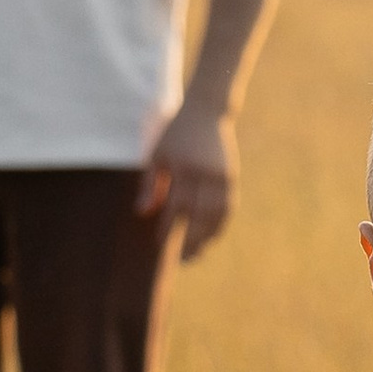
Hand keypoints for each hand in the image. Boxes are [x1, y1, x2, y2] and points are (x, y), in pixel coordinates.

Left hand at [135, 100, 235, 259]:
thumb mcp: (157, 154)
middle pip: (200, 215)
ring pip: (218, 214)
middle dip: (191, 239)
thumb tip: (141, 212)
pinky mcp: (231, 176)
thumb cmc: (174, 134)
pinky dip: (220, 225)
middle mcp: (205, 173)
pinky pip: (228, 207)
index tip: (160, 243)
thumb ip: (149, 183)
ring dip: (207, 237)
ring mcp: (221, 176)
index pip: (177, 204)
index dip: (169, 226)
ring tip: (196, 254)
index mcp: (184, 167)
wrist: (206, 111)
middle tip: (181, 260)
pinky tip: (210, 238)